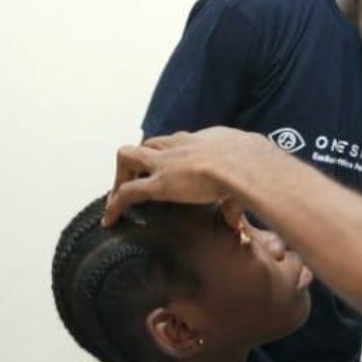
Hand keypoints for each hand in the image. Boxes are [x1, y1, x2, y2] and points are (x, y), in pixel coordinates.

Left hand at [104, 128, 270, 225]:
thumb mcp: (246, 176)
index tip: (171, 165)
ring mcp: (165, 163)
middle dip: (142, 160)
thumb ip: (237, 199)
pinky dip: (115, 205)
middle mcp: (179, 146)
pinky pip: (127, 193)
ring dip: (122, 175)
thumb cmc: (252, 166)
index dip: (171, 152)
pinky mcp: (157, 184)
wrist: (245, 165)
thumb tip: (235, 221)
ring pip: (128, 157)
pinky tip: (109, 220)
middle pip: (150, 144)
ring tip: (119, 196)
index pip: (178, 141)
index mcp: (202, 140)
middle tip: (141, 180)